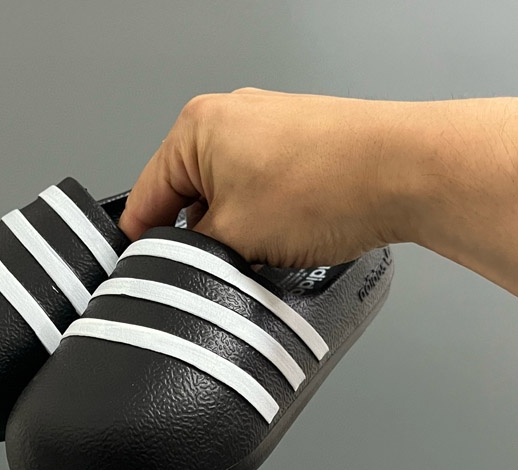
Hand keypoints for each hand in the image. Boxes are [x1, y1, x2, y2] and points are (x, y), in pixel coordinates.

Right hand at [119, 88, 414, 266]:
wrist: (408, 171)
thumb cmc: (329, 184)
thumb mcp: (235, 235)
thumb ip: (193, 250)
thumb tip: (184, 259)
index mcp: (196, 127)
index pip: (146, 194)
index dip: (142, 240)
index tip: (146, 270)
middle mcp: (229, 118)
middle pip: (186, 193)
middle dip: (198, 234)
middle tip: (216, 266)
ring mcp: (266, 126)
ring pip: (226, 193)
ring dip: (235, 227)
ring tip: (263, 248)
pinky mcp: (298, 142)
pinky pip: (259, 186)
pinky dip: (263, 215)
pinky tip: (286, 234)